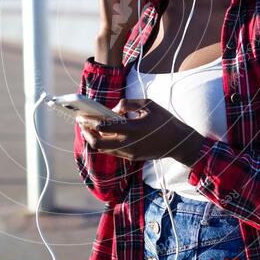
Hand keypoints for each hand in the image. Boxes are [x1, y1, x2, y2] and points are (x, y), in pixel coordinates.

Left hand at [75, 98, 204, 165]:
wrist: (178, 143)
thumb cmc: (164, 121)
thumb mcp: (149, 104)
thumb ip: (128, 103)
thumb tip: (113, 109)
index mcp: (133, 128)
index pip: (104, 127)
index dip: (90, 121)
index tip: (82, 114)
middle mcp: (128, 143)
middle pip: (98, 143)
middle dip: (87, 133)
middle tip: (82, 123)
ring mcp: (129, 152)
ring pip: (103, 149)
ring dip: (94, 138)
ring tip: (89, 127)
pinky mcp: (131, 156)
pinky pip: (112, 151)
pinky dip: (104, 142)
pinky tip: (102, 133)